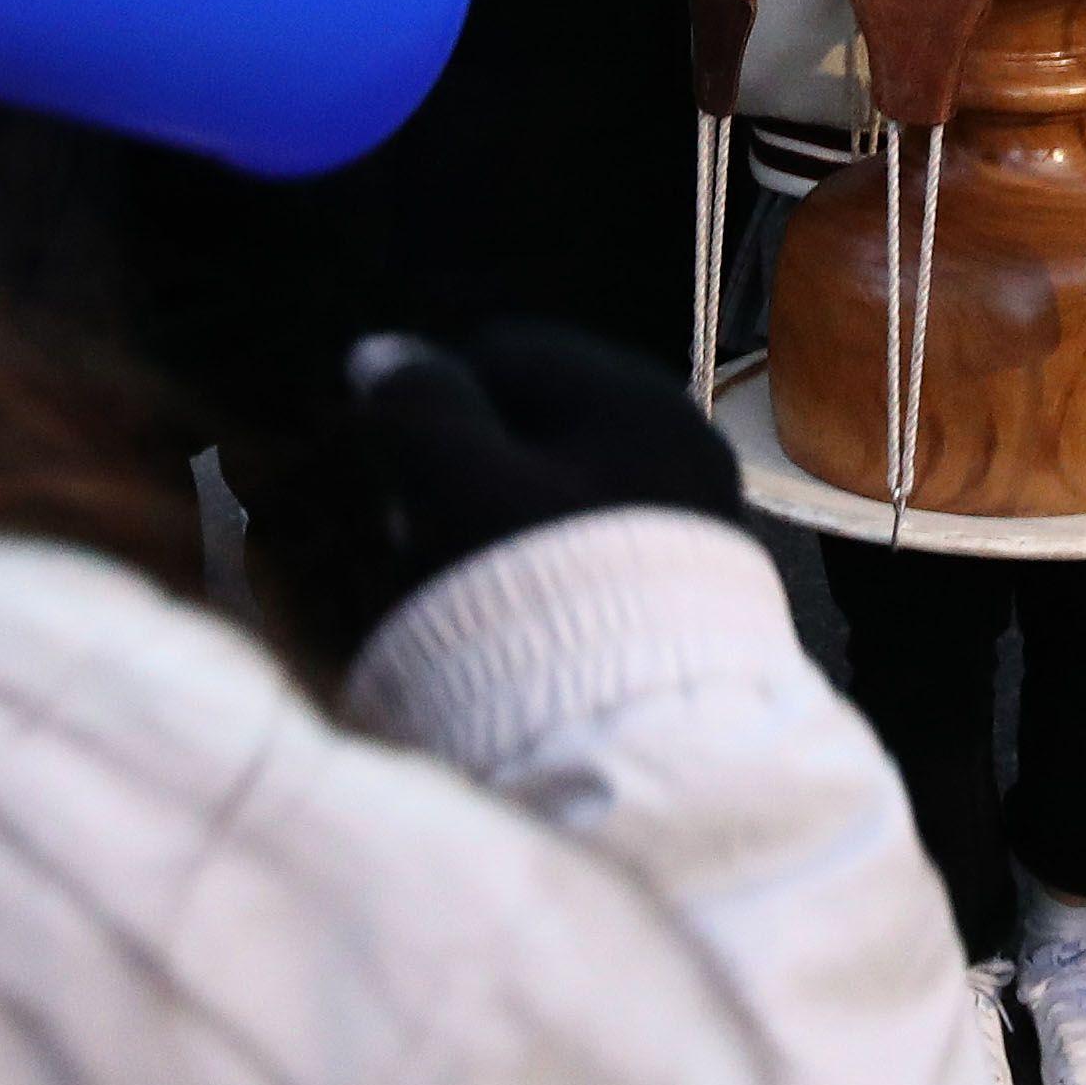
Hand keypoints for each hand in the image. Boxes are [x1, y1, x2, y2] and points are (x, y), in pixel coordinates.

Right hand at [344, 323, 742, 606]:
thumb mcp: (455, 483)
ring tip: (465, 577)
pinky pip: (610, 550)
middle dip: (478, 461)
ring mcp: (704, 520)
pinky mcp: (702, 592)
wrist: (638, 732)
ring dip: (517, 517)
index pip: (508, 353)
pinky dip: (559, 567)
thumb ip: (417, 405)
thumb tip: (381, 352)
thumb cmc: (537, 589)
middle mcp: (686, 443)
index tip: (390, 457)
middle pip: (549, 424)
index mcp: (633, 397)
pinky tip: (526, 615)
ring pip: (579, 488)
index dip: (433, 396)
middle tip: (419, 523)